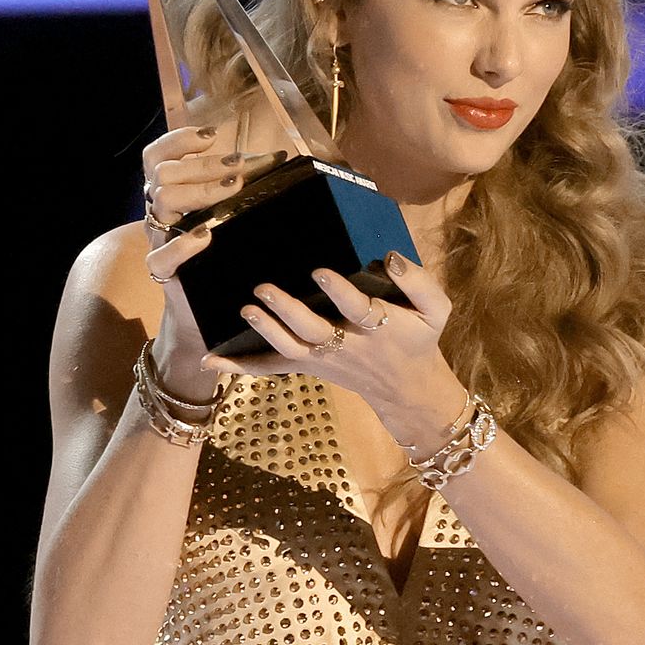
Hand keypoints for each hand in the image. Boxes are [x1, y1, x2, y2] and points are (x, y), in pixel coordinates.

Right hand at [139, 125, 247, 397]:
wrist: (210, 312)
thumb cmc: (226, 256)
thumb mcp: (233, 216)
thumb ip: (244, 187)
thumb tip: (280, 159)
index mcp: (171, 194)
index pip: (157, 156)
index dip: (179, 141)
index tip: (213, 135)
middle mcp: (160, 214)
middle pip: (164, 173)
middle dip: (205, 164)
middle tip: (240, 168)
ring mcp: (160, 241)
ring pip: (162, 200)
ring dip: (199, 190)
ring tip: (232, 190)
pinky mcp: (165, 273)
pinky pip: (162, 255)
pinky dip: (184, 244)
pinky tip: (207, 236)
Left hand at [203, 253, 464, 442]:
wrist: (407, 387)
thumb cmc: (419, 337)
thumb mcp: (436, 310)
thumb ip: (419, 282)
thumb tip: (391, 257)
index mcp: (378, 327)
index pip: (357, 309)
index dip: (339, 292)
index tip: (321, 271)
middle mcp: (347, 345)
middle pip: (314, 331)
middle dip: (288, 311)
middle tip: (263, 288)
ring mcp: (323, 359)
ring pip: (290, 349)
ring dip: (266, 331)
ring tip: (245, 308)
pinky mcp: (308, 365)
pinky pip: (272, 368)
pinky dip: (240, 367)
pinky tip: (208, 360)